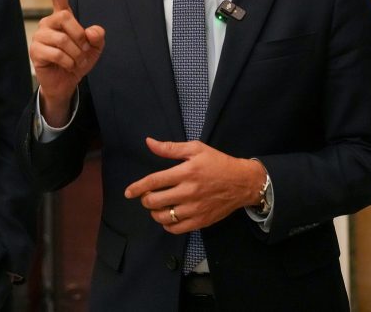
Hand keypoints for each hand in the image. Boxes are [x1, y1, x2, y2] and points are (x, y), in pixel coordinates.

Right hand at [29, 0, 104, 127]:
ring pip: (62, 39)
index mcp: (62, 18)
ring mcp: (40, 36)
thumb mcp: (95, 48)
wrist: (67, 83)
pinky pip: (57, 53)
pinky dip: (68, 62)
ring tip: (75, 61)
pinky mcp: (35, 51)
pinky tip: (67, 66)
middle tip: (83, 50)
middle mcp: (48, 23)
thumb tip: (91, 31)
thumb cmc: (79, 61)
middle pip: (65, 18)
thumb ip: (98, 37)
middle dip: (79, 36)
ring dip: (75, 54)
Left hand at [124, 137, 265, 233]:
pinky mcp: (201, 221)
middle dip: (145, 200)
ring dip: (155, 213)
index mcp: (186, 172)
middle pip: (155, 201)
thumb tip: (149, 142)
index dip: (137, 187)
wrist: (242, 182)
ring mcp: (195, 208)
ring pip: (164, 217)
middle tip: (147, 196)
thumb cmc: (217, 163)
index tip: (128, 192)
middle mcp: (189, 192)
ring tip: (157, 207)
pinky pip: (177, 229)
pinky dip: (167, 225)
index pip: (154, 181)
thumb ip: (170, 148)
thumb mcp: (196, 149)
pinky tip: (168, 217)